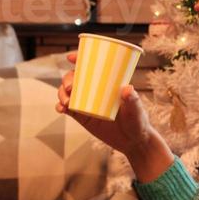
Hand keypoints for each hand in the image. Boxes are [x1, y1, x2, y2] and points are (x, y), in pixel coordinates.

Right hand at [55, 51, 172, 181]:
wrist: (132, 142)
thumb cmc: (137, 122)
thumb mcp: (136, 110)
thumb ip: (133, 100)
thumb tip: (127, 88)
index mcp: (107, 83)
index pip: (91, 67)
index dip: (79, 59)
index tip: (71, 57)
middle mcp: (94, 90)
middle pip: (74, 78)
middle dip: (67, 79)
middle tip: (70, 88)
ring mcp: (86, 103)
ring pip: (67, 92)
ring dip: (61, 93)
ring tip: (65, 102)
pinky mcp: (81, 116)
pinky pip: (67, 108)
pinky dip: (60, 106)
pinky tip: (61, 109)